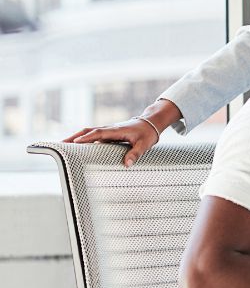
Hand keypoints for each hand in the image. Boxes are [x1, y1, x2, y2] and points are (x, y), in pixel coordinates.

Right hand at [63, 99, 180, 166]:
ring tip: (63, 145)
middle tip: (60, 143)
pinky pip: (94, 135)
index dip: (87, 138)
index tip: (75, 142)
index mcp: (117, 130)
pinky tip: (78, 146)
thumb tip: (127, 164)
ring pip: (90, 132)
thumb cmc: (148, 134)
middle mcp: (110, 129)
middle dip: (75, 136)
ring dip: (77, 137)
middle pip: (89, 130)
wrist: (151, 122)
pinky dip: (84, 138)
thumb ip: (136, 154)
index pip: (99, 133)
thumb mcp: (144, 145)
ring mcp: (109, 130)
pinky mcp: (109, 133)